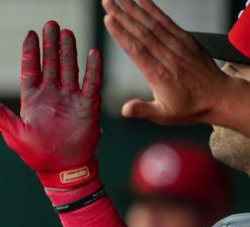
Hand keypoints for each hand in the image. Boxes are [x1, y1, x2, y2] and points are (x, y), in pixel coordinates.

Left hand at [0, 21, 102, 189]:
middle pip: (51, 63)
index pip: (30, 70)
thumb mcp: (15, 135)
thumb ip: (0, 117)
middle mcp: (52, 95)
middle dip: (51, 44)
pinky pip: (91, 83)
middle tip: (51, 23)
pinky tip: (93, 52)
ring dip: (69, 50)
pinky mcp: (87, 106)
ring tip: (68, 32)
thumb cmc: (36, 155)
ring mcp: (70, 98)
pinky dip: (93, 68)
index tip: (31, 33)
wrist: (64, 170)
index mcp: (32, 100)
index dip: (31, 52)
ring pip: (70, 68)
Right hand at [102, 0, 231, 124]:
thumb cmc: (190, 107)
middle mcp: (167, 56)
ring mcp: (177, 45)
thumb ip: (143, 110)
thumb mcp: (164, 115)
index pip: (136, 49)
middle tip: (107, 2)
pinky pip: (167, 21)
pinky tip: (143, 0)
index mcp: (158, 74)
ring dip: (134, 8)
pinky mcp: (185, 39)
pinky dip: (154, 9)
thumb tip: (125, 110)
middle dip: (122, 14)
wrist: (219, 97)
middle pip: (141, 31)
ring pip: (152, 23)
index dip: (121, 33)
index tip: (109, 19)